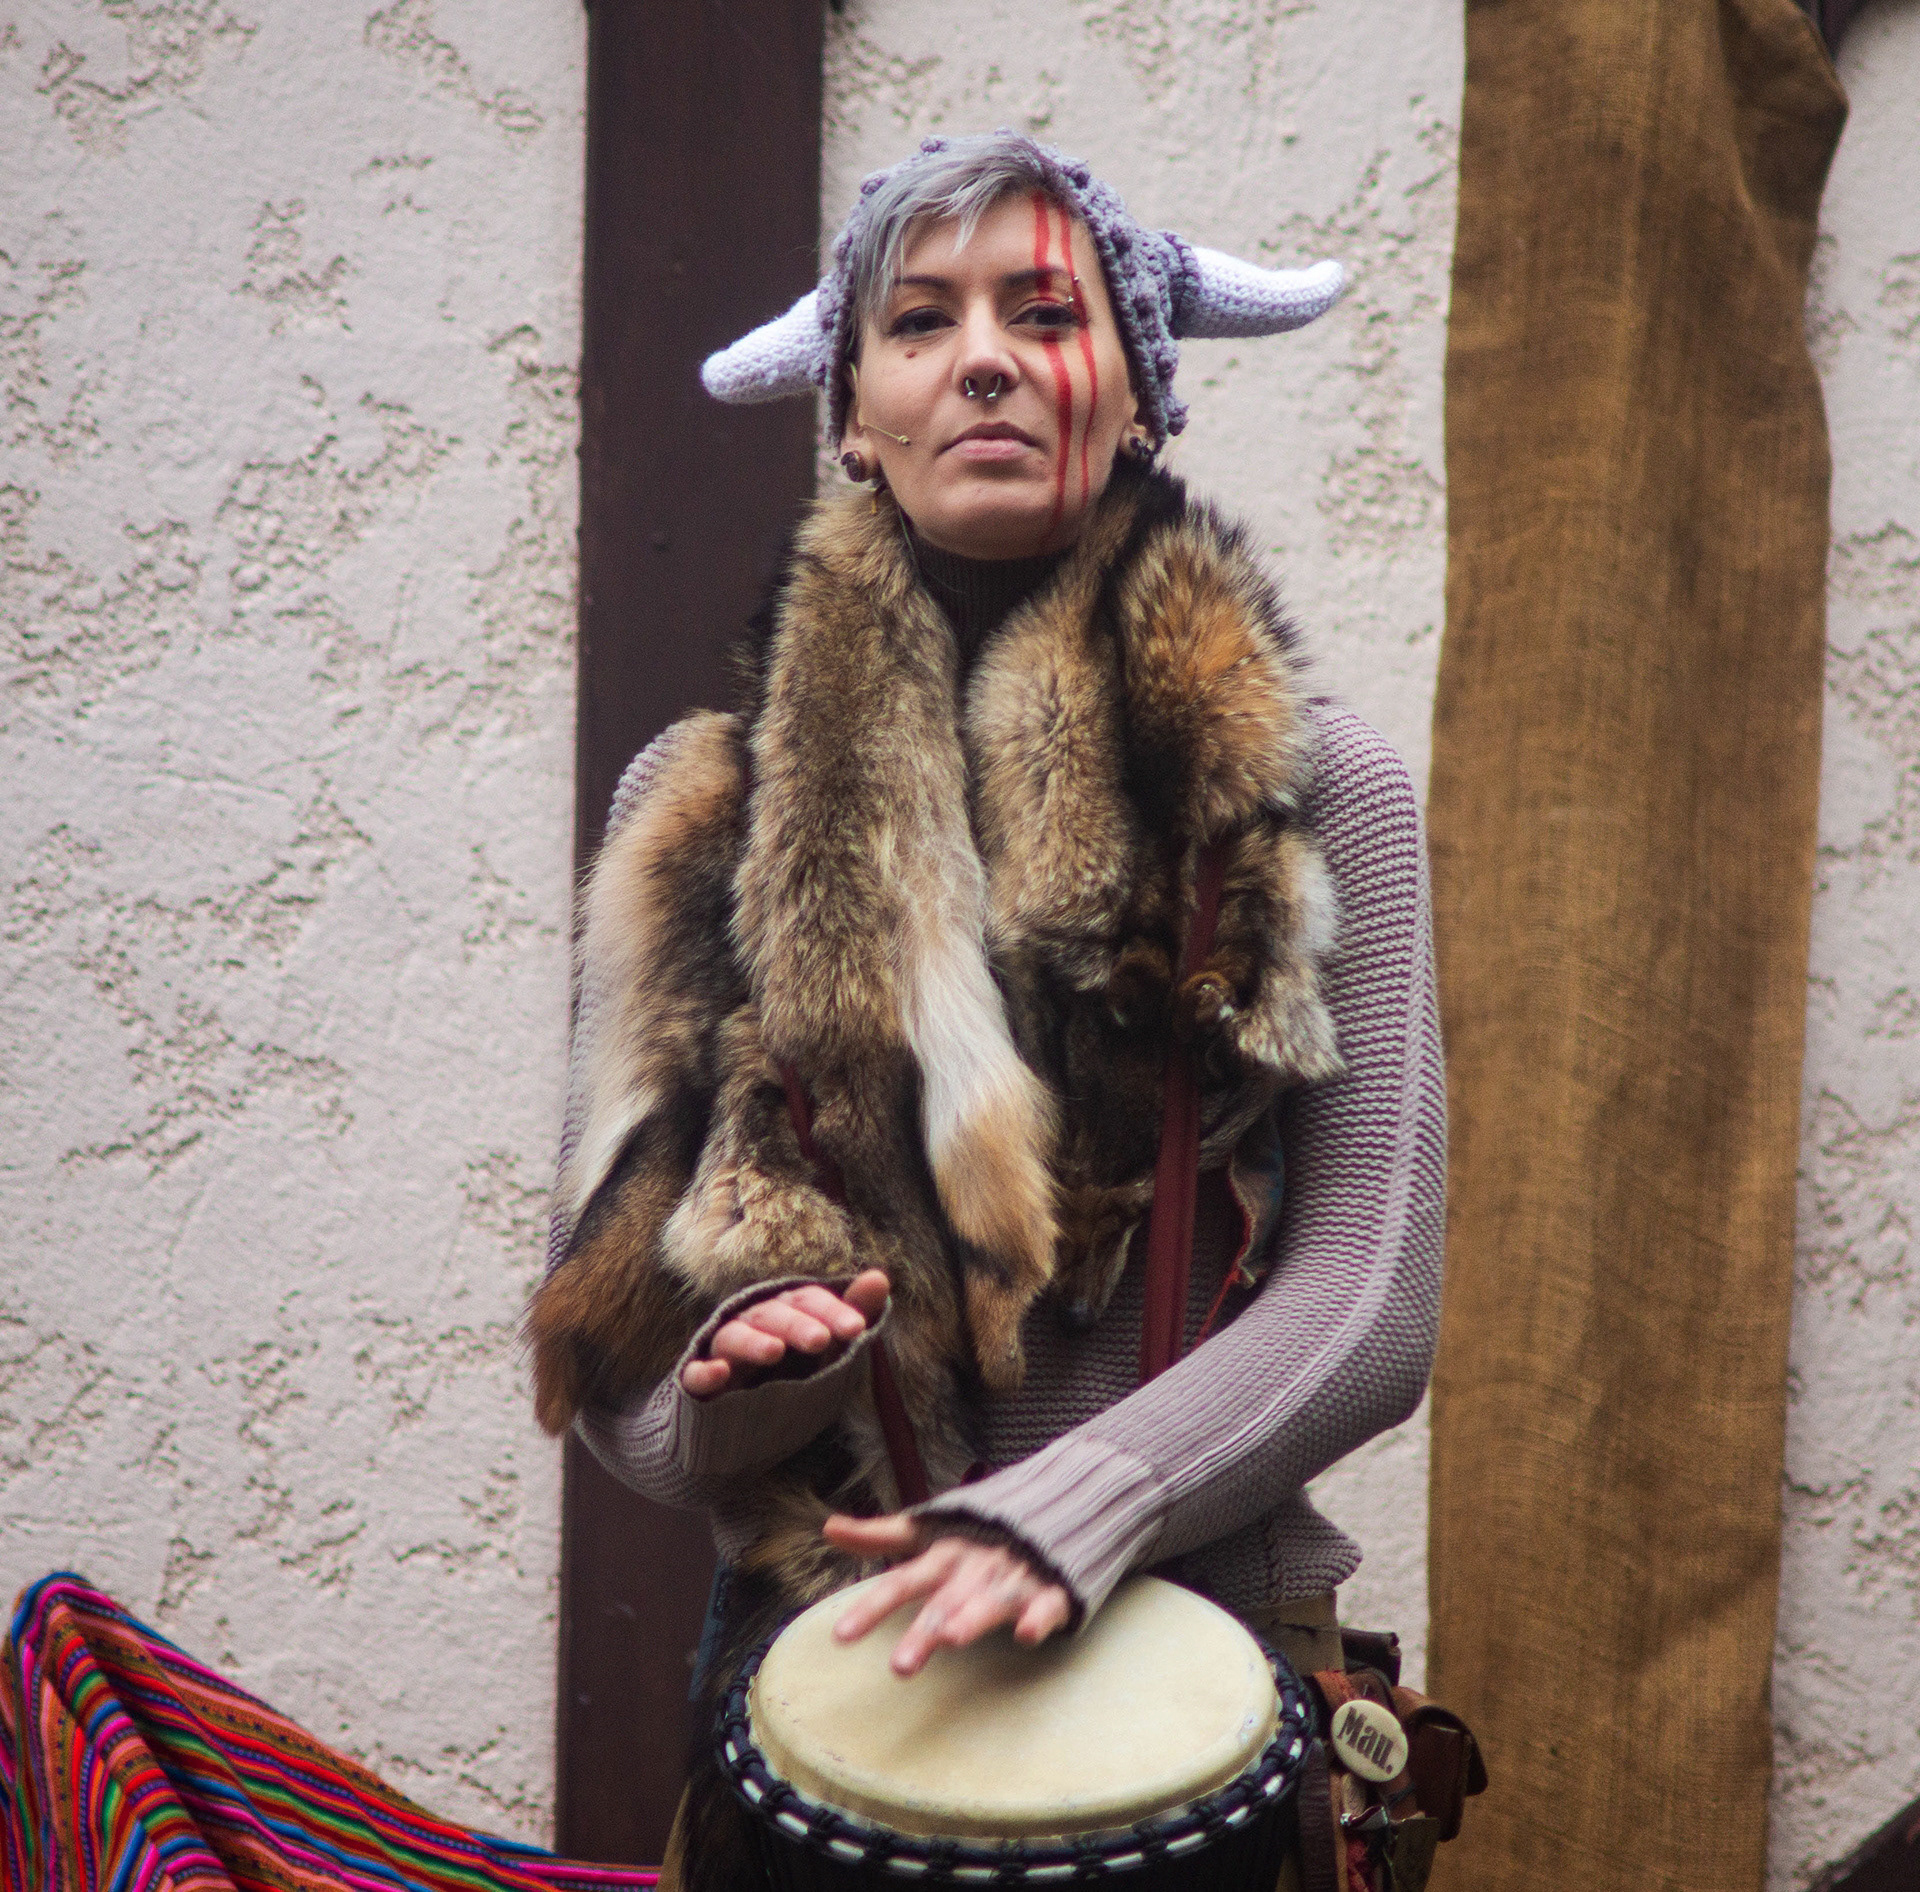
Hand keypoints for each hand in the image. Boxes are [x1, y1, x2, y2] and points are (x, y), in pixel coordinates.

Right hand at [680, 1270, 889, 1398]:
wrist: (738, 1429)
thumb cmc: (790, 1377)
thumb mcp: (826, 1349)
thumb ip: (851, 1316)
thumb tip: (880, 1276)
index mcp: (784, 1313)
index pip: (807, 1301)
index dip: (831, 1311)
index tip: (857, 1328)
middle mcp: (751, 1326)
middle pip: (772, 1315)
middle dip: (797, 1325)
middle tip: (821, 1339)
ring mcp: (722, 1354)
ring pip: (733, 1337)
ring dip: (753, 1342)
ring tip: (775, 1352)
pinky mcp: (698, 1385)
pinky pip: (695, 1374)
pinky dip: (704, 1372)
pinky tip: (720, 1375)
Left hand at [822, 1513, 1073, 1676]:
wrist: (1057, 1507)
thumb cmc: (980, 1531)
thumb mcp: (929, 1530)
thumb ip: (881, 1534)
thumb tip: (828, 1527)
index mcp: (943, 1554)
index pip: (901, 1582)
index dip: (872, 1608)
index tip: (840, 1637)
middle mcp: (974, 1567)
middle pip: (944, 1602)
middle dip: (923, 1632)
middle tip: (900, 1669)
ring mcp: (1014, 1576)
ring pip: (990, 1601)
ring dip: (973, 1618)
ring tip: (952, 1638)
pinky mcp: (1051, 1588)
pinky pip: (1046, 1604)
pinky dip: (1038, 1617)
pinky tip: (1027, 1634)